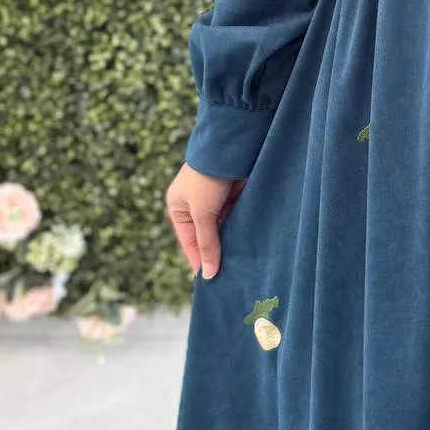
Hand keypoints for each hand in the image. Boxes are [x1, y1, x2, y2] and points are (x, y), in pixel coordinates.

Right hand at [165, 162, 245, 278]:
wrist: (229, 149)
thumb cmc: (206, 180)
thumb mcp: (202, 214)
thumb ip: (207, 243)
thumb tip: (208, 274)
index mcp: (179, 208)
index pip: (189, 241)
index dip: (199, 259)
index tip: (210, 280)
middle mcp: (196, 205)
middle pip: (207, 235)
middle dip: (217, 251)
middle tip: (230, 274)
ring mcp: (216, 199)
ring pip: (224, 227)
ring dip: (231, 240)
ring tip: (242, 263)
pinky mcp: (234, 194)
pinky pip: (236, 217)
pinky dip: (241, 228)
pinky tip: (250, 242)